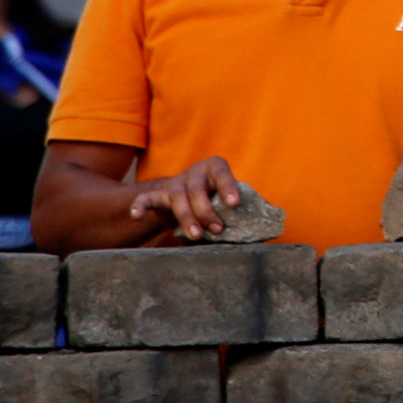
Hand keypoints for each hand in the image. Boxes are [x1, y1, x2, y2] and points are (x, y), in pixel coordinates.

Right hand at [126, 155, 249, 242]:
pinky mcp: (158, 194)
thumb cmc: (216, 196)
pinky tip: (136, 216)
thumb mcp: (228, 195)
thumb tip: (265, 226)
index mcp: (216, 167)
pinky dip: (140, 205)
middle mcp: (194, 171)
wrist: (187, 193)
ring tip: (196, 235)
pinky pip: (146, 198)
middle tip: (218, 230)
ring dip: (187, 218)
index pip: (223, 174)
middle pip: (198, 190)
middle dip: (207, 212)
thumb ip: (242, 206)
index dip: (228, 187)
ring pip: (178, 198)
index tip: (235, 204)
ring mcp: (174, 182)